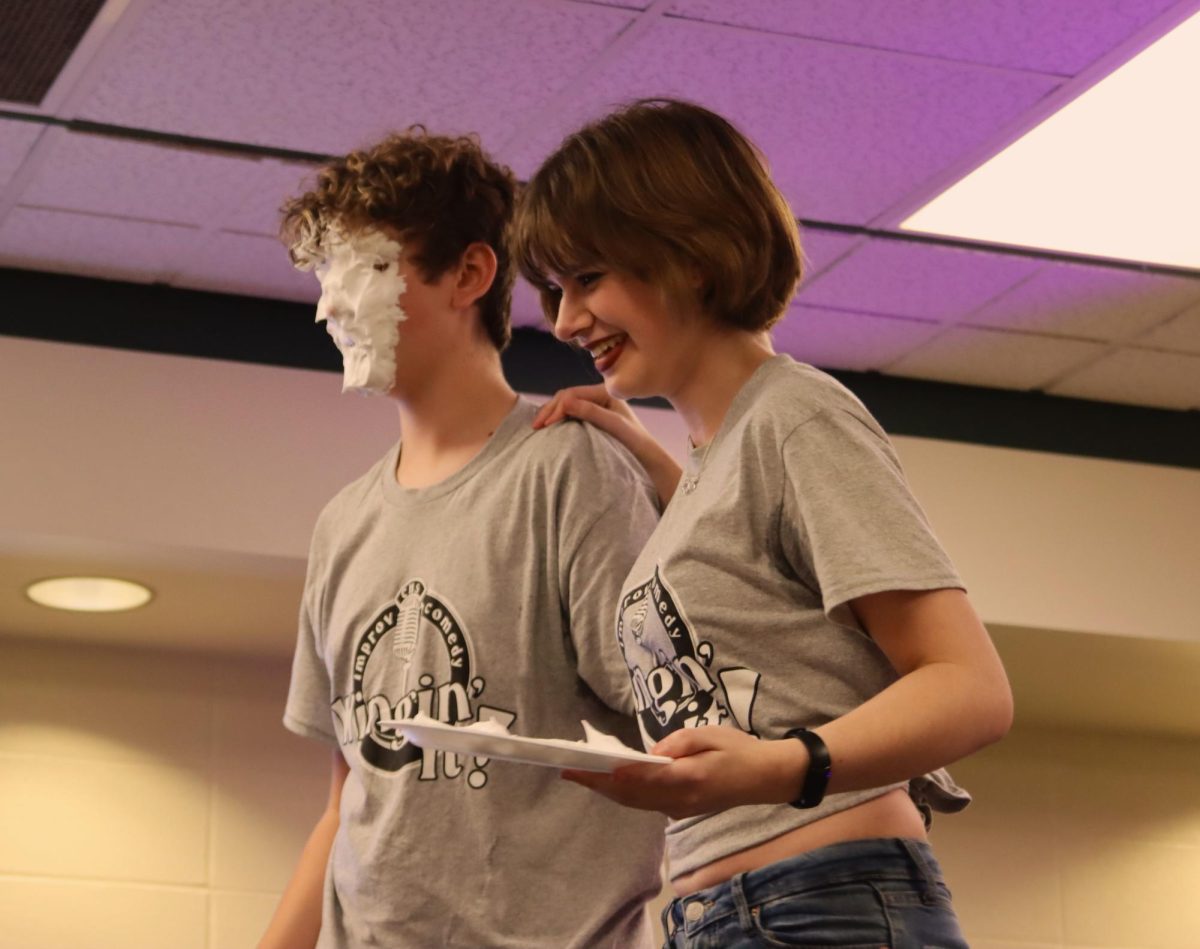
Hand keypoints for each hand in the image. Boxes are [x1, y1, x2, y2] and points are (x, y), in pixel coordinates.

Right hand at [532, 384, 681, 504]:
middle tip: (535, 427)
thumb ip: (592, 412)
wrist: (647, 459)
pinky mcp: (592, 420)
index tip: (544, 425)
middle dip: (549, 410)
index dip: (556, 408)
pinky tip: (549, 430)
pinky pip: (570, 417)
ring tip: (538, 429)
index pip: (571, 394)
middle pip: (566, 398)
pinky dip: (558, 421)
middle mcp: (599, 397)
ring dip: (551, 415)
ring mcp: (594, 408)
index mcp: (604, 393)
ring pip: (566, 407)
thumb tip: (565, 401)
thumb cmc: (635, 443)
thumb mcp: (614, 426)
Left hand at [561, 726, 804, 818]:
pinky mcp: (682, 810)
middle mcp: (679, 801)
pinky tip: (614, 783)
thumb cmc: (739, 750)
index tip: (582, 769)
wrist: (766, 779)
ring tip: (585, 777)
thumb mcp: (710, 734)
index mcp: (686, 779)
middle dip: (598, 786)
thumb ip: (678, 742)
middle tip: (570, 772)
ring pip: (636, 804)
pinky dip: (626, 795)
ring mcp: (680, 810)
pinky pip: (647, 805)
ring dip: (609, 792)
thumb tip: (650, 753)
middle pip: (630, 797)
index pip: (637, 780)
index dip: (607, 776)